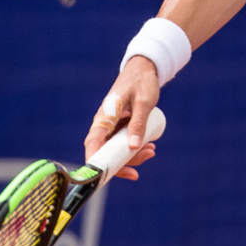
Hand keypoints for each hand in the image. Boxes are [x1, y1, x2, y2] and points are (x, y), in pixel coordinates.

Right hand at [83, 56, 160, 180]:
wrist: (144, 69)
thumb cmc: (141, 82)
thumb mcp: (143, 103)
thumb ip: (138, 124)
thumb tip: (133, 147)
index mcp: (104, 117)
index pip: (93, 143)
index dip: (94, 161)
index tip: (101, 176)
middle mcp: (104, 124)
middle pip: (106, 152)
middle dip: (122, 163)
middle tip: (140, 167)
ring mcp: (112, 126)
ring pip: (116, 150)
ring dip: (133, 156)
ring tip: (152, 150)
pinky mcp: (120, 126)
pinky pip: (123, 143)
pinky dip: (135, 148)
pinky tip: (149, 147)